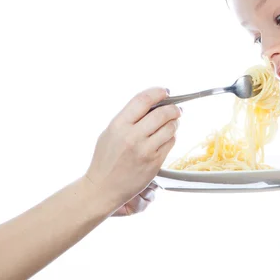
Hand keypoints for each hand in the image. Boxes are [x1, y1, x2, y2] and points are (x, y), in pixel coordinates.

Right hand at [85, 88, 180, 212]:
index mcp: (119, 125)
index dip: (158, 92)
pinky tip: (166, 138)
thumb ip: (129, 118)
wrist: (103, 188)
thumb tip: (153, 103)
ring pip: (170, 127)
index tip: (166, 92)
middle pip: (162, 113)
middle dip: (173, 108)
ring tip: (172, 122)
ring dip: (175, 122)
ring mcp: (145, 150)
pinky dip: (171, 137)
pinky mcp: (154, 163)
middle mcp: (132, 137)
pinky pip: (171, 143)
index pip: (143, 100)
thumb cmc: (106, 158)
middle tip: (176, 109)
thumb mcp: (110, 132)